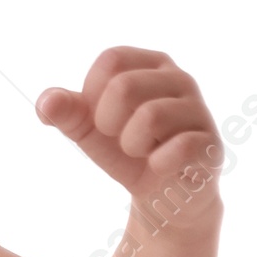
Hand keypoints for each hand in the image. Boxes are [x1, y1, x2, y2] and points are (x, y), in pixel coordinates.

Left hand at [36, 47, 221, 233]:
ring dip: (131, 146)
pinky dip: (156, 166)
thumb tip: (45, 102)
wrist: (162, 196)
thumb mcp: (90, 131)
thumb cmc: (128, 153)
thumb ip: (67, 113)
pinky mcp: (211, 144)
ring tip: (143, 153)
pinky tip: (161, 167)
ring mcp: (199, 109)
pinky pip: (175, 149)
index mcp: (150, 64)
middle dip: (108, 124)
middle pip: (125, 86)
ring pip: (149, 116)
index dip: (92, 96)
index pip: (110, 61)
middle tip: (121, 140)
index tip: (102, 119)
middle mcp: (180, 78)